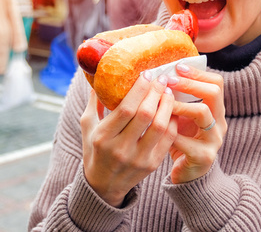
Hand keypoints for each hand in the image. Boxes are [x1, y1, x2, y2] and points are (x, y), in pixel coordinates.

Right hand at [81, 72, 177, 206]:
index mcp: (103, 137)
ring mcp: (138, 158)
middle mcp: (121, 149)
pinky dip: (172, 121)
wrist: (103, 186)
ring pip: (160, 126)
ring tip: (168, 91)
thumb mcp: (88, 126)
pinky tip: (172, 109)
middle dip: (156, 92)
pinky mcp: (152, 165)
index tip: (146, 74)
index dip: (139, 89)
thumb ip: (94, 101)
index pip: (126, 109)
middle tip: (162, 78)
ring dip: (167, 105)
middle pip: (145, 115)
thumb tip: (98, 74)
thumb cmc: (94, 150)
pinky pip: (168, 139)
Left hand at [167, 63, 226, 183]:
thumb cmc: (182, 141)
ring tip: (164, 103)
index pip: (216, 83)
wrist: (187, 175)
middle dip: (189, 84)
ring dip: (180, 104)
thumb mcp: (182, 118)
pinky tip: (157, 129)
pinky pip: (187, 140)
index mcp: (216, 110)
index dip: (198, 73)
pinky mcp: (204, 157)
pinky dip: (170, 132)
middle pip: (213, 93)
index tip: (178, 67)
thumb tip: (158, 74)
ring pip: (203, 113)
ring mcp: (214, 140)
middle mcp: (220, 123)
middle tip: (168, 81)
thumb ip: (177, 99)